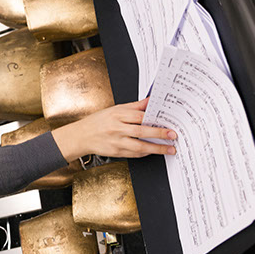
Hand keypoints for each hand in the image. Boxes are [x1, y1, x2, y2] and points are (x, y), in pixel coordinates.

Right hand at [50, 98, 176, 161]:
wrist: (82, 136)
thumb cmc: (99, 121)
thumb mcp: (115, 109)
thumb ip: (135, 106)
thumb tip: (151, 99)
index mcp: (117, 114)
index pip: (139, 116)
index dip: (154, 118)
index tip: (167, 120)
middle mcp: (116, 128)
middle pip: (141, 131)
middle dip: (159, 133)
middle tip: (172, 134)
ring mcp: (116, 141)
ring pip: (139, 146)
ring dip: (156, 148)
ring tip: (169, 149)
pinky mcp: (116, 152)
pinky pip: (134, 154)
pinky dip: (146, 153)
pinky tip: (154, 151)